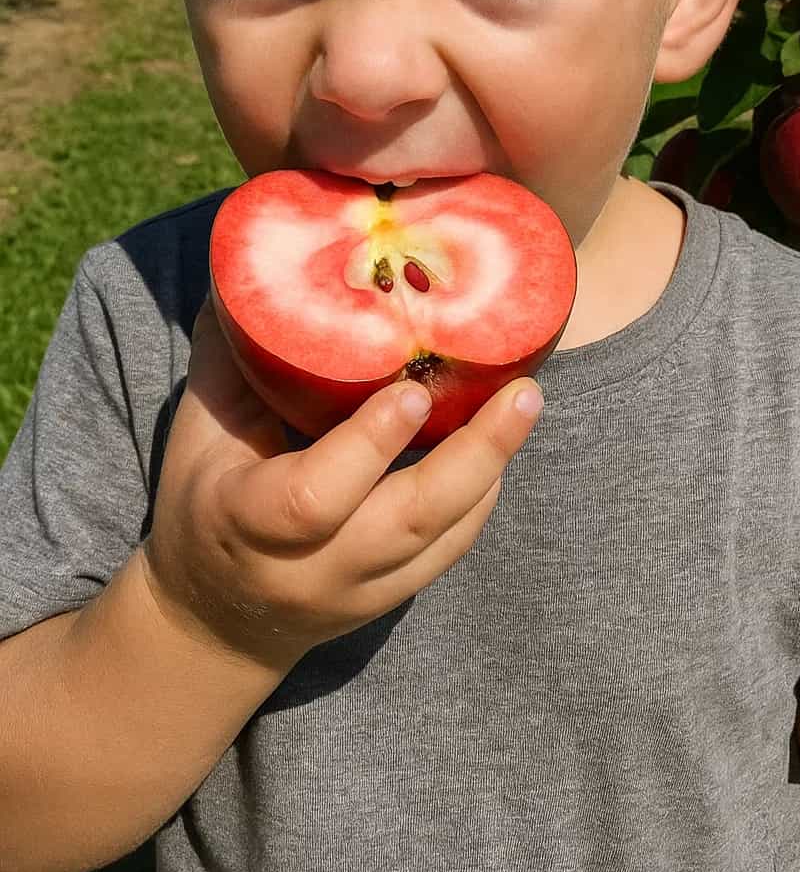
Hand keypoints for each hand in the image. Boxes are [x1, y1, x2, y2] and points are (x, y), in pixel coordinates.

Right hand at [139, 297, 542, 673]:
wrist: (213, 615)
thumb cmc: (202, 496)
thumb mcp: (200, 428)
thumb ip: (231, 353)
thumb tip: (255, 256)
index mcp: (246, 520)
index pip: (314, 497)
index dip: (369, 444)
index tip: (412, 388)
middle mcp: (309, 567)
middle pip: (407, 523)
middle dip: (473, 456)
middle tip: (522, 391)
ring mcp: (357, 590)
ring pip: (441, 539)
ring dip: (491, 466)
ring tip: (526, 400)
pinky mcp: (390, 596)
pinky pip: (451, 549)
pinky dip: (481, 494)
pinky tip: (503, 439)